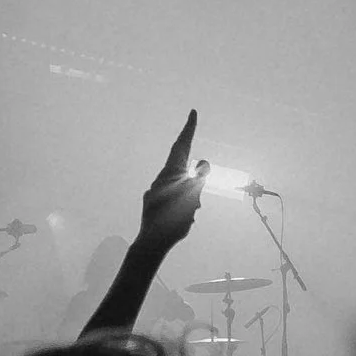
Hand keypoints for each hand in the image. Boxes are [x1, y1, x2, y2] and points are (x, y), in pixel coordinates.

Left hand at [138, 108, 207, 249]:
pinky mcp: (155, 204)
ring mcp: (157, 192)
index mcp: (170, 173)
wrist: (152, 242)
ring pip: (181, 188)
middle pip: (183, 170)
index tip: (192, 113)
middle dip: (194, 181)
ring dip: (190, 198)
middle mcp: (161, 179)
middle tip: (193, 198)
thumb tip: (203, 162)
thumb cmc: (173, 219)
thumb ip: (199, 177)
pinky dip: (183, 207)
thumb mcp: (192, 195)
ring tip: (189, 215)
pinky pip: (175, 200)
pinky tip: (183, 221)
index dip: (188, 129)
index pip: (182, 145)